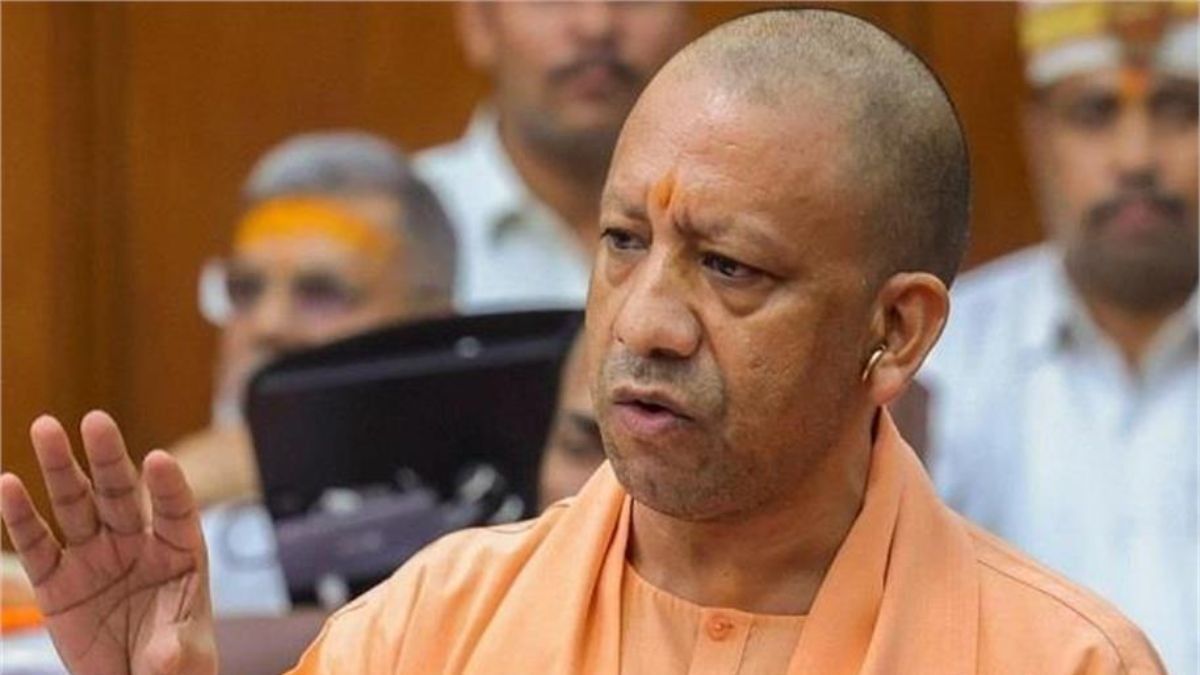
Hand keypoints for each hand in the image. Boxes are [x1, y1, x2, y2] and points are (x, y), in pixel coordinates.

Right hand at [0, 411, 215, 674]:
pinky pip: (37, 545)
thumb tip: (168, 656)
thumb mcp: (186, 658)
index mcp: (179, 551)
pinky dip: (21, 517)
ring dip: (61, 469)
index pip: (175, 510)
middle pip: (120, 493)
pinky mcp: (57, 582)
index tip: (159, 461)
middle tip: (96, 420)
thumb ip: (178, 650)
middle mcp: (135, 544)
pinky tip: (7, 485)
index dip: (167, 486)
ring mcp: (94, 558)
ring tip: (45, 428)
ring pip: (75, 505)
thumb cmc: (173, 661)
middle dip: (108, 458)